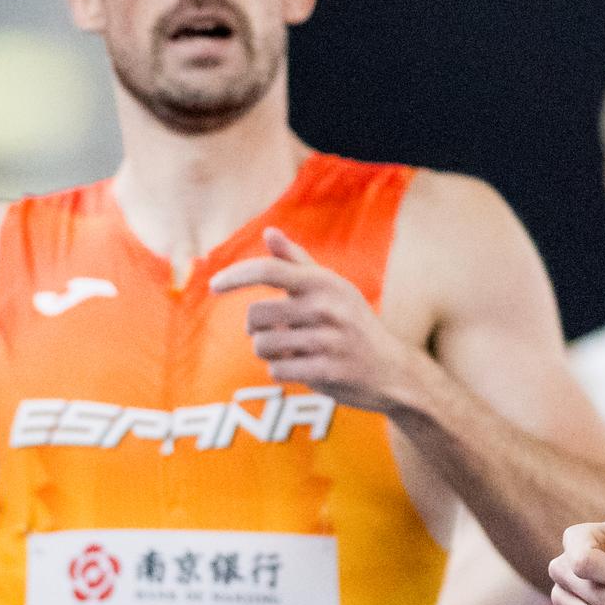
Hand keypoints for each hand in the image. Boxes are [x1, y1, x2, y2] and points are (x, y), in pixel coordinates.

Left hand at [211, 227, 421, 412]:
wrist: (391, 369)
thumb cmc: (353, 323)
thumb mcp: (331, 287)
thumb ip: (296, 261)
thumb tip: (269, 233)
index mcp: (324, 282)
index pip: (269, 270)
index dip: (236, 276)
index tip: (213, 286)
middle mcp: (327, 307)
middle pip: (255, 316)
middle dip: (256, 328)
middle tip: (277, 331)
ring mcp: (329, 340)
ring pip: (263, 346)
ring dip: (269, 352)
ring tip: (292, 351)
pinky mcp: (327, 371)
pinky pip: (277, 371)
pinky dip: (282, 372)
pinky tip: (303, 368)